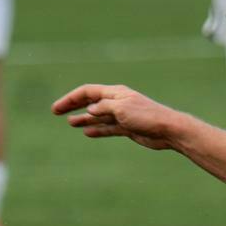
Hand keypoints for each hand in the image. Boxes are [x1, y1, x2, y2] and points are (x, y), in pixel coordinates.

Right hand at [51, 83, 184, 149]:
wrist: (169, 130)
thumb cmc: (147, 116)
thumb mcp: (122, 109)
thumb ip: (104, 108)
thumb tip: (90, 109)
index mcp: (115, 93)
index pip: (88, 92)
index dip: (71, 99)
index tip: (57, 108)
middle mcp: (117, 102)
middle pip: (90, 102)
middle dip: (73, 106)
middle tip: (56, 112)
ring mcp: (123, 115)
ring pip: (98, 116)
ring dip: (84, 118)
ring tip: (70, 123)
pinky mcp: (128, 128)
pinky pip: (108, 128)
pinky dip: (98, 129)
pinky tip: (87, 132)